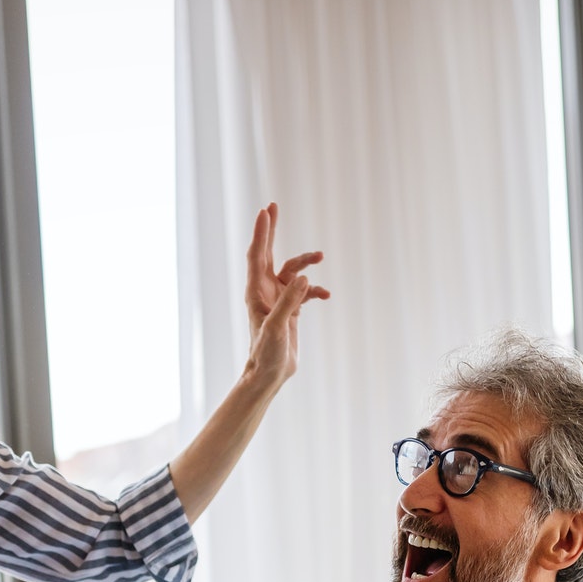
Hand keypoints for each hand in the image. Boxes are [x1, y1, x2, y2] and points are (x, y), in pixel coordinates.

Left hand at [243, 203, 329, 388]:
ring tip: (321, 256)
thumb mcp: (279, 327)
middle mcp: (265, 291)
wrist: (269, 375)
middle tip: (273, 207)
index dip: (262, 232)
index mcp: (256, 291)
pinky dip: (315, 290)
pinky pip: (304, 291)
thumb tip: (304, 277)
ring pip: (292, 272)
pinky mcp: (289, 310)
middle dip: (271, 231)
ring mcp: (277, 299)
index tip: (266, 211)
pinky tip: (326, 296)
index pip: (257, 254)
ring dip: (305, 263)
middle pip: (267, 253)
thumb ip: (290, 301)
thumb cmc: (266, 353)